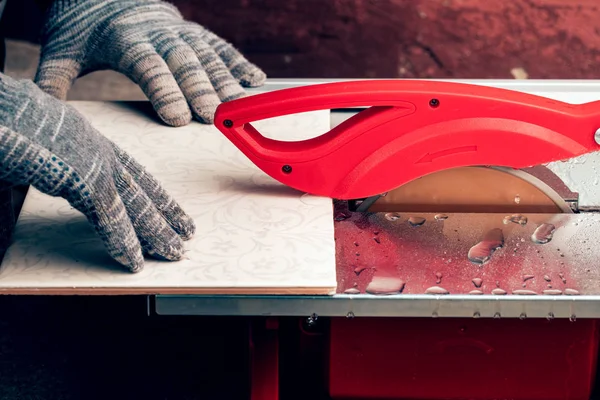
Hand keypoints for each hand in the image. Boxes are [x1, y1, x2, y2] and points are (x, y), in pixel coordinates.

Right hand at [0, 73, 195, 271]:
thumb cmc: (4, 124)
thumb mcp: (31, 152)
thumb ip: (48, 175)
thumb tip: (47, 194)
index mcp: (85, 137)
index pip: (130, 170)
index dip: (152, 192)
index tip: (168, 209)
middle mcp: (95, 146)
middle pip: (140, 186)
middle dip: (163, 213)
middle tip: (185, 235)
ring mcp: (91, 159)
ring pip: (133, 203)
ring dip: (154, 232)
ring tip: (174, 253)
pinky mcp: (80, 175)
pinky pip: (108, 215)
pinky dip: (122, 240)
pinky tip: (134, 260)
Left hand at [34, 0, 265, 125]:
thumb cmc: (85, 29)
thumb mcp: (63, 50)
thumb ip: (53, 77)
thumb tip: (39, 105)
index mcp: (125, 41)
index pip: (149, 67)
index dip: (165, 91)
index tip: (178, 118)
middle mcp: (158, 35)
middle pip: (184, 63)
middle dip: (201, 90)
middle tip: (216, 117)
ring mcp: (180, 32)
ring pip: (207, 56)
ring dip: (226, 81)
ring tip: (240, 106)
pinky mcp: (194, 33)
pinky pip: (220, 47)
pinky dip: (238, 63)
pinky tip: (255, 80)